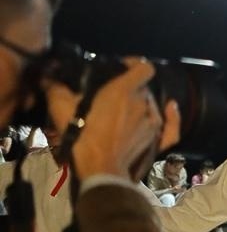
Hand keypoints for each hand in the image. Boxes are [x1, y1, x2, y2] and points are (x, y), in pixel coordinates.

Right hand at [50, 58, 170, 179]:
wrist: (100, 167)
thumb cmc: (82, 135)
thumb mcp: (62, 108)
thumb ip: (57, 90)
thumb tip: (50, 81)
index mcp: (124, 91)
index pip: (143, 68)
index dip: (135, 64)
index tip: (124, 67)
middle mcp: (143, 103)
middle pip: (143, 89)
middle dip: (130, 90)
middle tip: (112, 97)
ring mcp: (154, 122)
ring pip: (152, 106)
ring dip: (141, 105)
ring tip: (125, 112)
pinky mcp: (158, 140)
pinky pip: (171, 126)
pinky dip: (172, 116)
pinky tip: (171, 107)